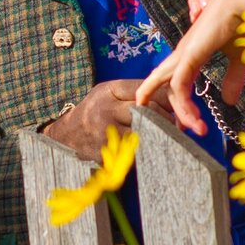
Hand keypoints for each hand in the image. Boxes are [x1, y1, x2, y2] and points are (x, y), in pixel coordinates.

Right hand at [39, 80, 174, 158]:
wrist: (65, 137)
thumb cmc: (93, 112)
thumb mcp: (107, 94)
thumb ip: (132, 92)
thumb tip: (168, 95)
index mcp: (108, 91)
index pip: (146, 91)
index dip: (165, 99)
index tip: (176, 106)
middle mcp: (107, 109)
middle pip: (149, 112)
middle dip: (168, 118)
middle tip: (179, 124)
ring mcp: (107, 133)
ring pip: (146, 132)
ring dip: (161, 135)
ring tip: (170, 136)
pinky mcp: (108, 153)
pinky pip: (137, 151)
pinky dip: (149, 150)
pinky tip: (155, 149)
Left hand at [139, 0, 244, 130]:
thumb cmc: (243, 23)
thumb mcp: (238, 59)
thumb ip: (232, 78)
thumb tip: (228, 101)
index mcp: (193, 52)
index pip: (176, 78)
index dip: (178, 100)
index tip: (186, 122)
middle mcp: (184, 52)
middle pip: (164, 83)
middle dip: (167, 107)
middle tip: (179, 130)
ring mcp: (185, 52)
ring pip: (173, 88)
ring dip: (183, 112)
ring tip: (198, 130)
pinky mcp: (190, 53)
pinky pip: (180, 84)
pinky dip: (184, 104)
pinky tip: (194, 119)